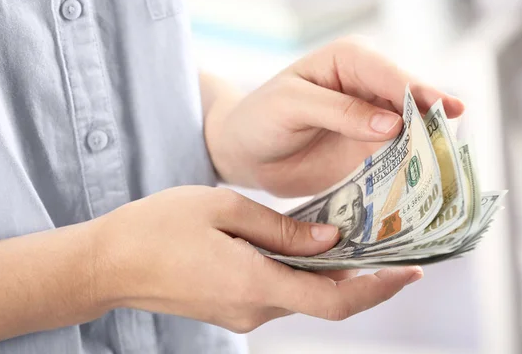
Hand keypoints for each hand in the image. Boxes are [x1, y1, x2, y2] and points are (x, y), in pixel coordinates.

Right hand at [92, 186, 421, 331]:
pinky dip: (300, 274)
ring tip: (350, 237)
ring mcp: (240, 313)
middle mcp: (253, 308)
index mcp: (253, 282)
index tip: (412, 273)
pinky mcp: (230, 307)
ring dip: (329, 273)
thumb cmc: (157, 227)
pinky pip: (277, 292)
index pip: (334, 300)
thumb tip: (328, 241)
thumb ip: (279, 228)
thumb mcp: (222, 208)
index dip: (378, 289)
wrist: (108, 263)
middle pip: (323, 299)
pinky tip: (303, 246)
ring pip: (301, 295)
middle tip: (391, 244)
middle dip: (361, 276)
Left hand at [207, 37, 464, 196]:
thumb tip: (392, 124)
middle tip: (454, 141)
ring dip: (427, 147)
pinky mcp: (371, 153)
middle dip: (432, 120)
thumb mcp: (291, 106)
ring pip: (411, 132)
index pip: (389, 74)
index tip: (443, 111)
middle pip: (410, 101)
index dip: (417, 92)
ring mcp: (374, 122)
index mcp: (350, 61)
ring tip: (451, 166)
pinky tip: (427, 184)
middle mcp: (369, 88)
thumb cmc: (259, 118)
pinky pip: (398, 160)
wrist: (245, 153)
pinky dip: (412, 171)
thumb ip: (339, 112)